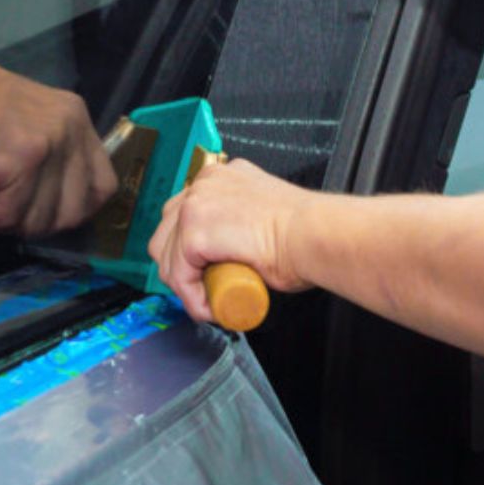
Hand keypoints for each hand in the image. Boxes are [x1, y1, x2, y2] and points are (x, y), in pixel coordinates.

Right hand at [0, 47, 116, 234]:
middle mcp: (71, 129)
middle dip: (35, 224)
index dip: (72, 210)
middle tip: (1, 215)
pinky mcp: (17, 157)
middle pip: (74, 210)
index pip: (101, 186)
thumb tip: (47, 205)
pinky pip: (6, 213)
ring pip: (38, 217)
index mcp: (76, 120)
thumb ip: (47, 151)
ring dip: (4, 224)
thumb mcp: (26, 119)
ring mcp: (48, 143)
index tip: (40, 213)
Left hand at [149, 159, 314, 324]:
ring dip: (185, 284)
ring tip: (210, 299)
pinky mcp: (195, 232)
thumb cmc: (307, 233)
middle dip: (178, 264)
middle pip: (167, 230)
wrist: (316, 235)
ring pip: (168, 255)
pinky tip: (210, 307)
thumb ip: (246, 222)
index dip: (187, 247)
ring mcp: (196, 205)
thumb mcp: (266, 216)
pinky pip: (180, 275)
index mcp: (221, 177)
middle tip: (203, 287)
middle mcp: (204, 183)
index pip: (184, 212)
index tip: (201, 269)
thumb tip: (236, 248)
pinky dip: (191, 298)